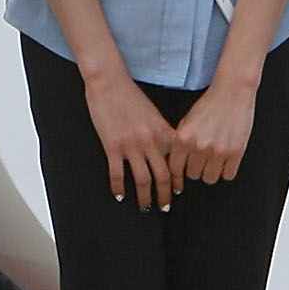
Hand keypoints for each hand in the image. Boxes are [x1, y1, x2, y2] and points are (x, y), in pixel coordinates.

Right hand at [83, 69, 178, 207]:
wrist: (109, 82)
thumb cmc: (130, 95)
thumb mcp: (154, 113)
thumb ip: (162, 132)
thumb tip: (168, 151)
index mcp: (162, 132)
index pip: (176, 162)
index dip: (178, 179)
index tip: (178, 189)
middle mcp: (150, 141)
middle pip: (162, 176)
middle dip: (165, 195)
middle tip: (165, 206)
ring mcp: (131, 146)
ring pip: (142, 180)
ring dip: (145, 197)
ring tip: (145, 206)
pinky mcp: (112, 147)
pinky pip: (117, 174)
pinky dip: (118, 188)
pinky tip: (119, 195)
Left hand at [171, 73, 256, 183]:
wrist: (232, 92)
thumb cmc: (210, 104)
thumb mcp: (186, 121)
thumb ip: (180, 143)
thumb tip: (176, 165)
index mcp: (184, 137)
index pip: (175, 169)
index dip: (178, 175)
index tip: (180, 179)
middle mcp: (199, 146)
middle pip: (193, 175)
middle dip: (197, 168)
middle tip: (202, 160)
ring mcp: (218, 150)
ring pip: (210, 178)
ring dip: (212, 171)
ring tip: (214, 160)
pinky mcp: (235, 152)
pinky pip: (228, 175)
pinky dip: (227, 170)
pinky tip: (226, 160)